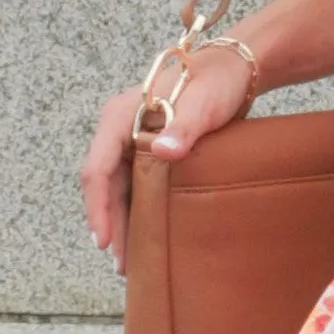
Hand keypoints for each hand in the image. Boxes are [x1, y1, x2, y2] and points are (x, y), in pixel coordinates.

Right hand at [79, 45, 257, 275]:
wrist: (235, 70)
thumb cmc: (216, 82)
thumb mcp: (201, 105)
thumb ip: (183, 128)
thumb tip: (163, 152)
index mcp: (120, 117)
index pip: (97, 168)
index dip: (98, 206)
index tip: (104, 239)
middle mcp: (120, 131)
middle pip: (106, 185)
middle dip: (111, 224)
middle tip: (122, 264)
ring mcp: (133, 141)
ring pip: (120, 189)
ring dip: (124, 222)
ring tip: (131, 262)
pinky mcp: (149, 151)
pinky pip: (137, 186)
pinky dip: (139, 211)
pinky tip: (148, 236)